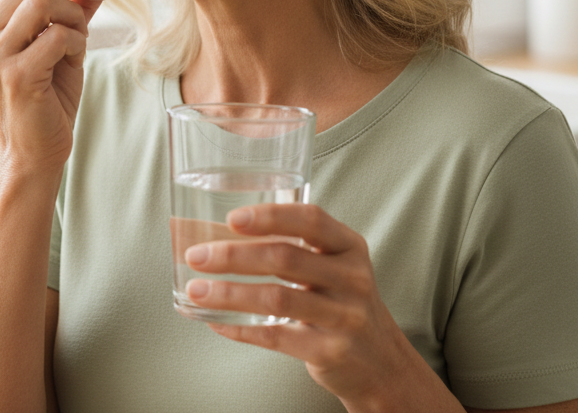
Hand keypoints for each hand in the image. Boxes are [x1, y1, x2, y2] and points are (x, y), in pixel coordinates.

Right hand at [0, 0, 114, 174]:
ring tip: (85, 34)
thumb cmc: (48, 97)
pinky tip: (76, 56)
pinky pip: (56, 36)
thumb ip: (72, 8)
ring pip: (40, 1)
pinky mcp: (15, 75)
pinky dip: (77, 40)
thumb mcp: (62, 44)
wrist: (36, 152)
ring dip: (75, 12)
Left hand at [183, 204, 457, 409]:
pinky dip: (241, 329)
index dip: (270, 216)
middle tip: (197, 256)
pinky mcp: (331, 351)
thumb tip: (205, 232)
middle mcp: (351, 277)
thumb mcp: (327, 266)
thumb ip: (280, 245)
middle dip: (233, 255)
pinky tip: (216, 322)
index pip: (310, 219)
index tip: (232, 218)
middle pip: (285, 258)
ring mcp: (344, 316)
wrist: (381, 362)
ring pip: (277, 299)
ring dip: (229, 293)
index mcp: (348, 246)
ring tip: (196, 290)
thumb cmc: (341, 302)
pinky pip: (277, 337)